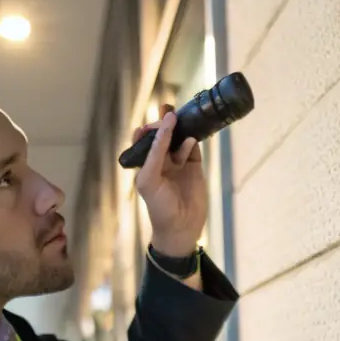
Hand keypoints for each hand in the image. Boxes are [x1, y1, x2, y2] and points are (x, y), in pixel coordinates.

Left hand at [133, 105, 207, 257]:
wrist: (181, 227)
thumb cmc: (160, 206)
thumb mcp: (150, 178)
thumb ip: (157, 151)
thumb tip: (167, 123)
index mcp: (146, 165)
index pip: (144, 141)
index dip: (146, 129)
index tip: (152, 122)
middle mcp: (162, 161)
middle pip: (163, 136)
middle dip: (164, 124)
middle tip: (169, 113)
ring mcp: (179, 163)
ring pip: (179, 139)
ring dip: (180, 128)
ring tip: (182, 116)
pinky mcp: (195, 167)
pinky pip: (193, 148)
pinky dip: (192, 142)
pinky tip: (191, 139)